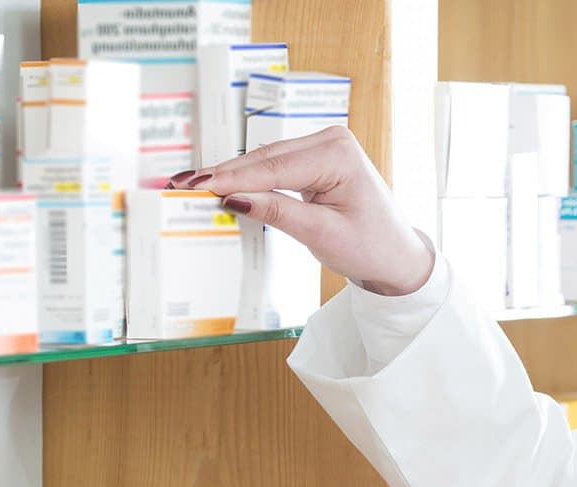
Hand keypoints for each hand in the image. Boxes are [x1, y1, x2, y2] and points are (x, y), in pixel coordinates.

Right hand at [167, 126, 435, 295]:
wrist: (396, 255)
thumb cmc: (370, 246)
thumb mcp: (321, 234)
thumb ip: (277, 212)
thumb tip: (233, 198)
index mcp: (338, 154)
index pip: (273, 167)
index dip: (231, 178)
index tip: (195, 187)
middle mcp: (331, 141)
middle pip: (264, 159)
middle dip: (222, 173)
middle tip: (180, 184)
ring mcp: (323, 147)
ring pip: (265, 160)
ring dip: (230, 173)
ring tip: (189, 183)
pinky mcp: (315, 159)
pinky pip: (274, 166)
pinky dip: (247, 176)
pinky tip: (218, 182)